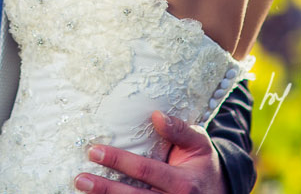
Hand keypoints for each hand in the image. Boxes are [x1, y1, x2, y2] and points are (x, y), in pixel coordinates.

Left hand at [75, 112, 224, 193]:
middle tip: (80, 178)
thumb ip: (179, 130)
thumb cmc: (202, 164)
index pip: (145, 170)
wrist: (220, 193)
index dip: (119, 160)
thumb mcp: (199, 143)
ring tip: (83, 190)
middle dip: (105, 188)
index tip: (94, 150)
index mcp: (183, 182)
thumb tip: (156, 115)